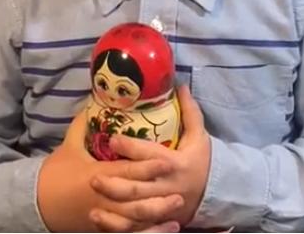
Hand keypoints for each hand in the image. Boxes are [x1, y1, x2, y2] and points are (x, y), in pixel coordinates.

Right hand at [37, 106, 183, 231]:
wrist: (38, 201)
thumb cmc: (56, 171)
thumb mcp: (70, 145)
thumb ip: (84, 123)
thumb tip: (96, 99)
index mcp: (97, 175)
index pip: (126, 172)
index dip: (147, 167)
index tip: (166, 161)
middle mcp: (103, 198)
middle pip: (135, 201)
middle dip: (159, 197)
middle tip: (182, 191)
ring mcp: (104, 215)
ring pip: (135, 220)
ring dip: (157, 216)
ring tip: (178, 209)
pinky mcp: (103, 227)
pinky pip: (130, 233)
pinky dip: (149, 232)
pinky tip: (167, 228)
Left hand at [90, 85, 210, 230]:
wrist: (213, 193)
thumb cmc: (201, 160)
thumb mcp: (199, 135)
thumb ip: (190, 111)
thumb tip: (180, 84)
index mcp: (175, 164)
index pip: (150, 157)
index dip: (131, 149)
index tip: (112, 139)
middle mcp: (165, 188)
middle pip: (137, 188)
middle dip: (115, 182)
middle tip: (92, 175)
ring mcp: (159, 207)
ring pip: (132, 210)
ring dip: (110, 203)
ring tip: (91, 193)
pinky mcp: (154, 220)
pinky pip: (132, 226)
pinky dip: (113, 224)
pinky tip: (96, 217)